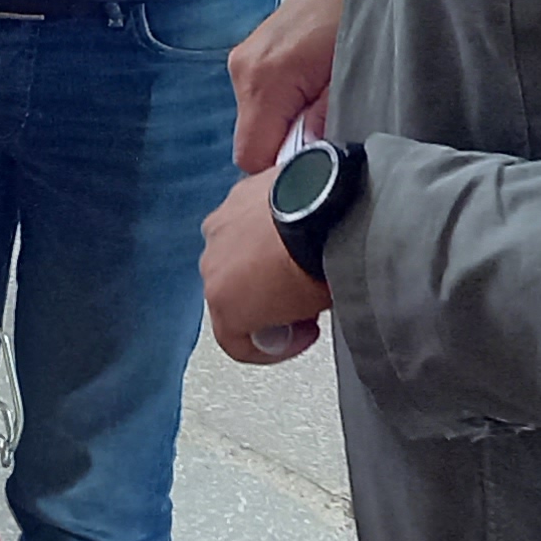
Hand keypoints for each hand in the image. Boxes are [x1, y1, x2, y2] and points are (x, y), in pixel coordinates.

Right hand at [199, 167, 328, 365]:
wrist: (328, 212)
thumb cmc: (317, 263)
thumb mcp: (311, 311)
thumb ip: (293, 316)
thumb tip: (302, 307)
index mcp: (224, 300)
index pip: (235, 340)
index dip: (271, 348)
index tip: (299, 337)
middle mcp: (212, 262)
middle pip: (234, 291)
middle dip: (264, 297)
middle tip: (302, 298)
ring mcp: (222, 224)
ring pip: (235, 249)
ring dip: (260, 256)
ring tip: (299, 253)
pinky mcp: (239, 192)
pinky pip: (245, 214)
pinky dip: (262, 219)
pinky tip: (290, 219)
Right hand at [229, 0, 346, 172]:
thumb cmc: (362, 20)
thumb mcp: (351, 80)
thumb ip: (325, 125)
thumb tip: (309, 163)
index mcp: (262, 80)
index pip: (251, 157)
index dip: (282, 171)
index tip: (318, 166)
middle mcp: (242, 69)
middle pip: (253, 138)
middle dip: (288, 146)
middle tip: (332, 137)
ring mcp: (246, 55)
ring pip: (259, 117)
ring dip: (290, 123)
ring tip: (331, 106)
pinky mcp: (256, 47)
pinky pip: (264, 95)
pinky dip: (288, 103)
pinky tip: (319, 88)